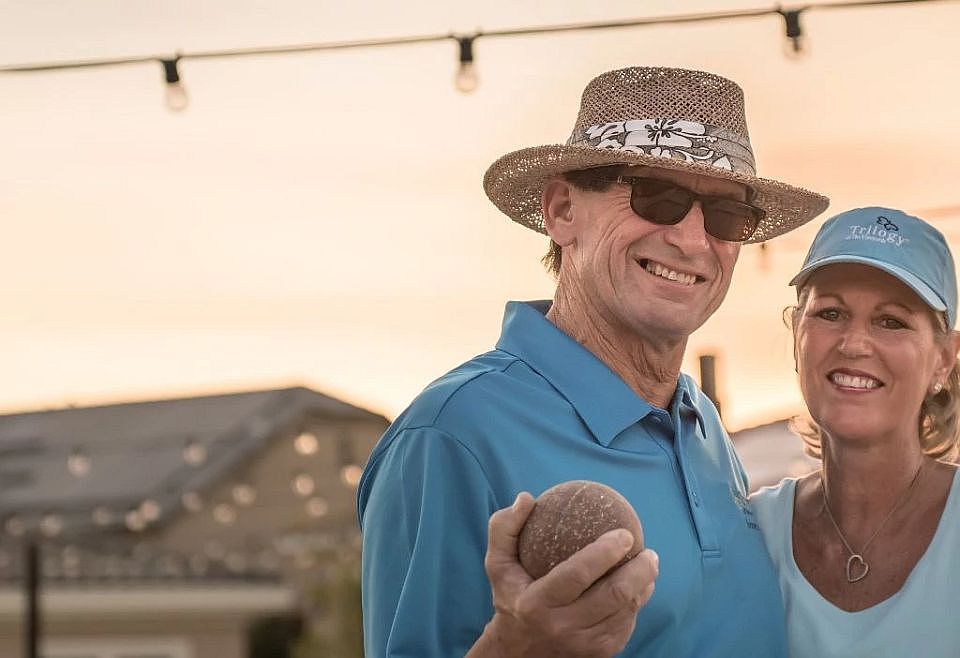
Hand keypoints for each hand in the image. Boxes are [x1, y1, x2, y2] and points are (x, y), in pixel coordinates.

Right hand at [467, 493, 658, 657]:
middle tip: (649, 551)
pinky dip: (637, 603)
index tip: (625, 533)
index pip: (577, 575)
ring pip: (626, 612)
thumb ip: (504, 528)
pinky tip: (640, 586)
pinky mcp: (599, 654)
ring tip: (649, 563)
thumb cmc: (511, 594)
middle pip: (614, 596)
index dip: (605, 553)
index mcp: (537, 603)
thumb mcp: (497, 563)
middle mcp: (562, 627)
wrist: (518, 651)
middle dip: (640, 571)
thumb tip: (527, 498)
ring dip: (644, 586)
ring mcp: (584, 644)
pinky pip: (627, 625)